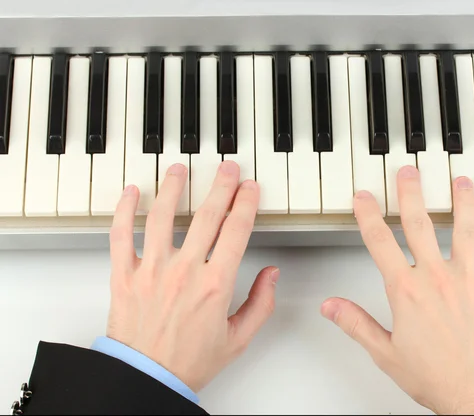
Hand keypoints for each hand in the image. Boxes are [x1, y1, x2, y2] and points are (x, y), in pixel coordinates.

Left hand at [106, 161, 277, 391]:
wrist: (147, 379)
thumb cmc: (189, 362)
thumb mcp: (239, 339)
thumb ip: (260, 304)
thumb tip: (271, 274)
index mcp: (215, 285)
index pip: (236, 230)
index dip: (246, 203)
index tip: (250, 189)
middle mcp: (184, 271)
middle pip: (207, 215)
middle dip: (221, 186)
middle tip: (227, 168)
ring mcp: (152, 269)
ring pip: (163, 216)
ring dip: (173, 188)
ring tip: (179, 169)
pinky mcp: (124, 275)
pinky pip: (121, 235)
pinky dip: (124, 210)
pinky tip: (132, 193)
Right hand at [321, 166, 473, 414]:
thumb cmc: (435, 376)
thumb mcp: (385, 352)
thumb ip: (356, 323)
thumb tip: (331, 306)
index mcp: (406, 291)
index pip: (380, 242)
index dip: (368, 215)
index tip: (363, 198)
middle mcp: (436, 278)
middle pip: (420, 225)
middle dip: (411, 194)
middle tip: (408, 172)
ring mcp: (467, 281)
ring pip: (464, 231)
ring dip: (462, 202)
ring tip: (460, 180)